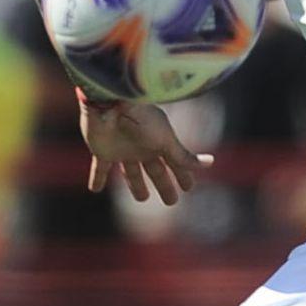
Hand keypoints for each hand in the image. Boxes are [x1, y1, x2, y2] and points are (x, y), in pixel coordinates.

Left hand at [78, 92, 211, 204]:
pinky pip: (99, 169)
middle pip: (156, 171)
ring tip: (142, 198)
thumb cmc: (142, 119)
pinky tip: (94, 189)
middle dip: (164, 185)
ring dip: (136, 185)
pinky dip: (97, 178)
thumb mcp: (166, 140)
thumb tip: (211, 163)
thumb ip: (183, 156)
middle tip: (172, 202)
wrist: (111, 103)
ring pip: (131, 172)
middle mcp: (142, 147)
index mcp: (159, 143)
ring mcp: (122, 149)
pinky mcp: (102, 151)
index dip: (182, 175)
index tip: (189, 188)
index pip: (175, 163)